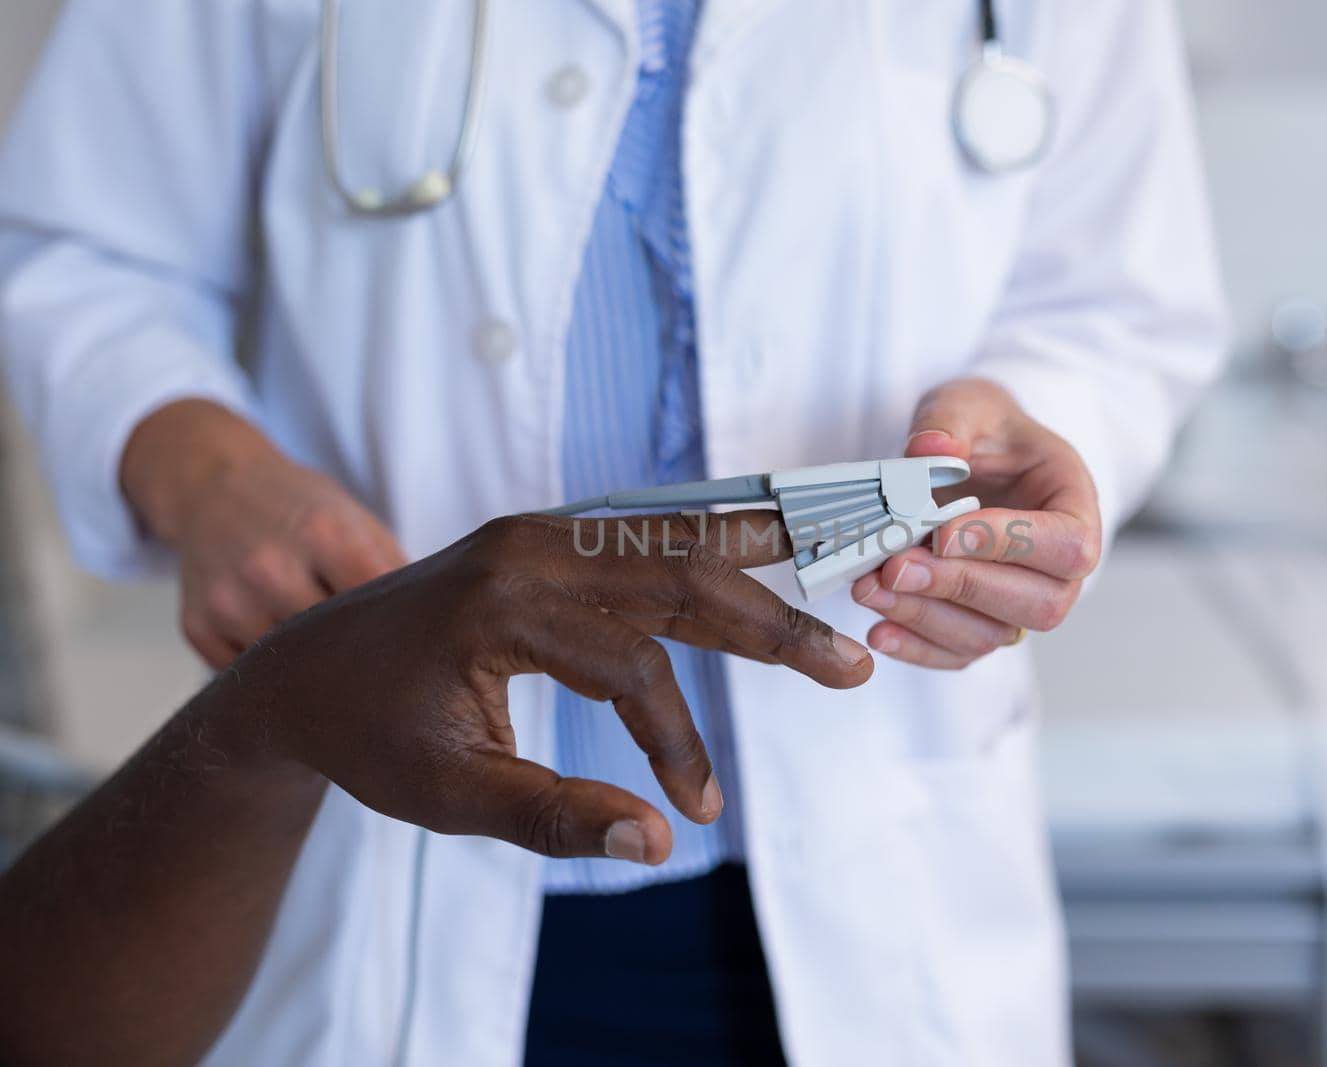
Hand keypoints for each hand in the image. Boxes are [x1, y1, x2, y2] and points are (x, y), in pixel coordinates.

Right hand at [121, 400, 406, 666]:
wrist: (213, 486)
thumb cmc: (299, 506)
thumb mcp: (355, 519)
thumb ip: (393, 569)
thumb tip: (433, 628)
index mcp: (322, 534)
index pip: (377, 605)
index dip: (400, 631)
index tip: (415, 649)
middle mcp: (269, 567)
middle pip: (333, 643)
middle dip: (357, 655)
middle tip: (378, 669)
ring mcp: (228, 600)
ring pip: (289, 668)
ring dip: (312, 671)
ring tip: (330, 662)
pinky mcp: (196, 625)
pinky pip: (245, 675)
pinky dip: (268, 674)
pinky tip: (280, 655)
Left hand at [213, 511, 873, 863]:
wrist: (298, 674)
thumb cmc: (372, 737)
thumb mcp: (450, 794)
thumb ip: (554, 816)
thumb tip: (658, 839)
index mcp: (503, 606)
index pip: (633, 668)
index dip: (678, 743)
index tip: (699, 806)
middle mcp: (529, 549)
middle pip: (678, 576)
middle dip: (771, 625)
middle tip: (850, 666)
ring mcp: (538, 534)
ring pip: (671, 542)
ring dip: (753, 565)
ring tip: (835, 556)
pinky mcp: (543, 540)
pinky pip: (641, 537)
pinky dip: (706, 549)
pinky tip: (756, 547)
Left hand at [850, 378, 1101, 667]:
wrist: (973, 456)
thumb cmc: (985, 430)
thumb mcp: (971, 404)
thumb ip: (952, 421)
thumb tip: (930, 450)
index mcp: (1075, 505)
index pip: (1067, 545)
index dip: (1009, 545)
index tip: (945, 532)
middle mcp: (1060, 567)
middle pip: (1037, 603)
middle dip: (960, 587)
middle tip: (897, 565)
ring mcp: (1022, 602)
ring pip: (992, 635)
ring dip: (927, 617)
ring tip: (872, 588)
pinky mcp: (982, 623)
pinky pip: (959, 653)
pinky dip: (918, 648)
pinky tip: (879, 630)